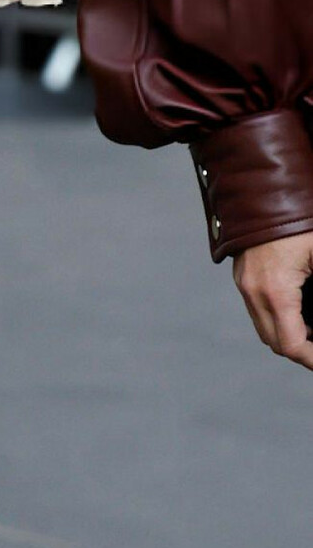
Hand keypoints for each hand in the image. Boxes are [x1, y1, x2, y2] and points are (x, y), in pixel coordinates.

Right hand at [233, 231, 312, 370]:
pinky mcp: (241, 274)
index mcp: (275, 291)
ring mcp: (243, 283)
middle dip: (300, 351)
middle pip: (274, 343)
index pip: (291, 345)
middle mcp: (253, 291)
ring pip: (263, 328)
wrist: (260, 187)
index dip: (312, 360)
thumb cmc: (296, 218)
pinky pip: (257, 310)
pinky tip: (297, 311)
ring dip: (287, 336)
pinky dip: (276, 319)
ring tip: (312, 332)